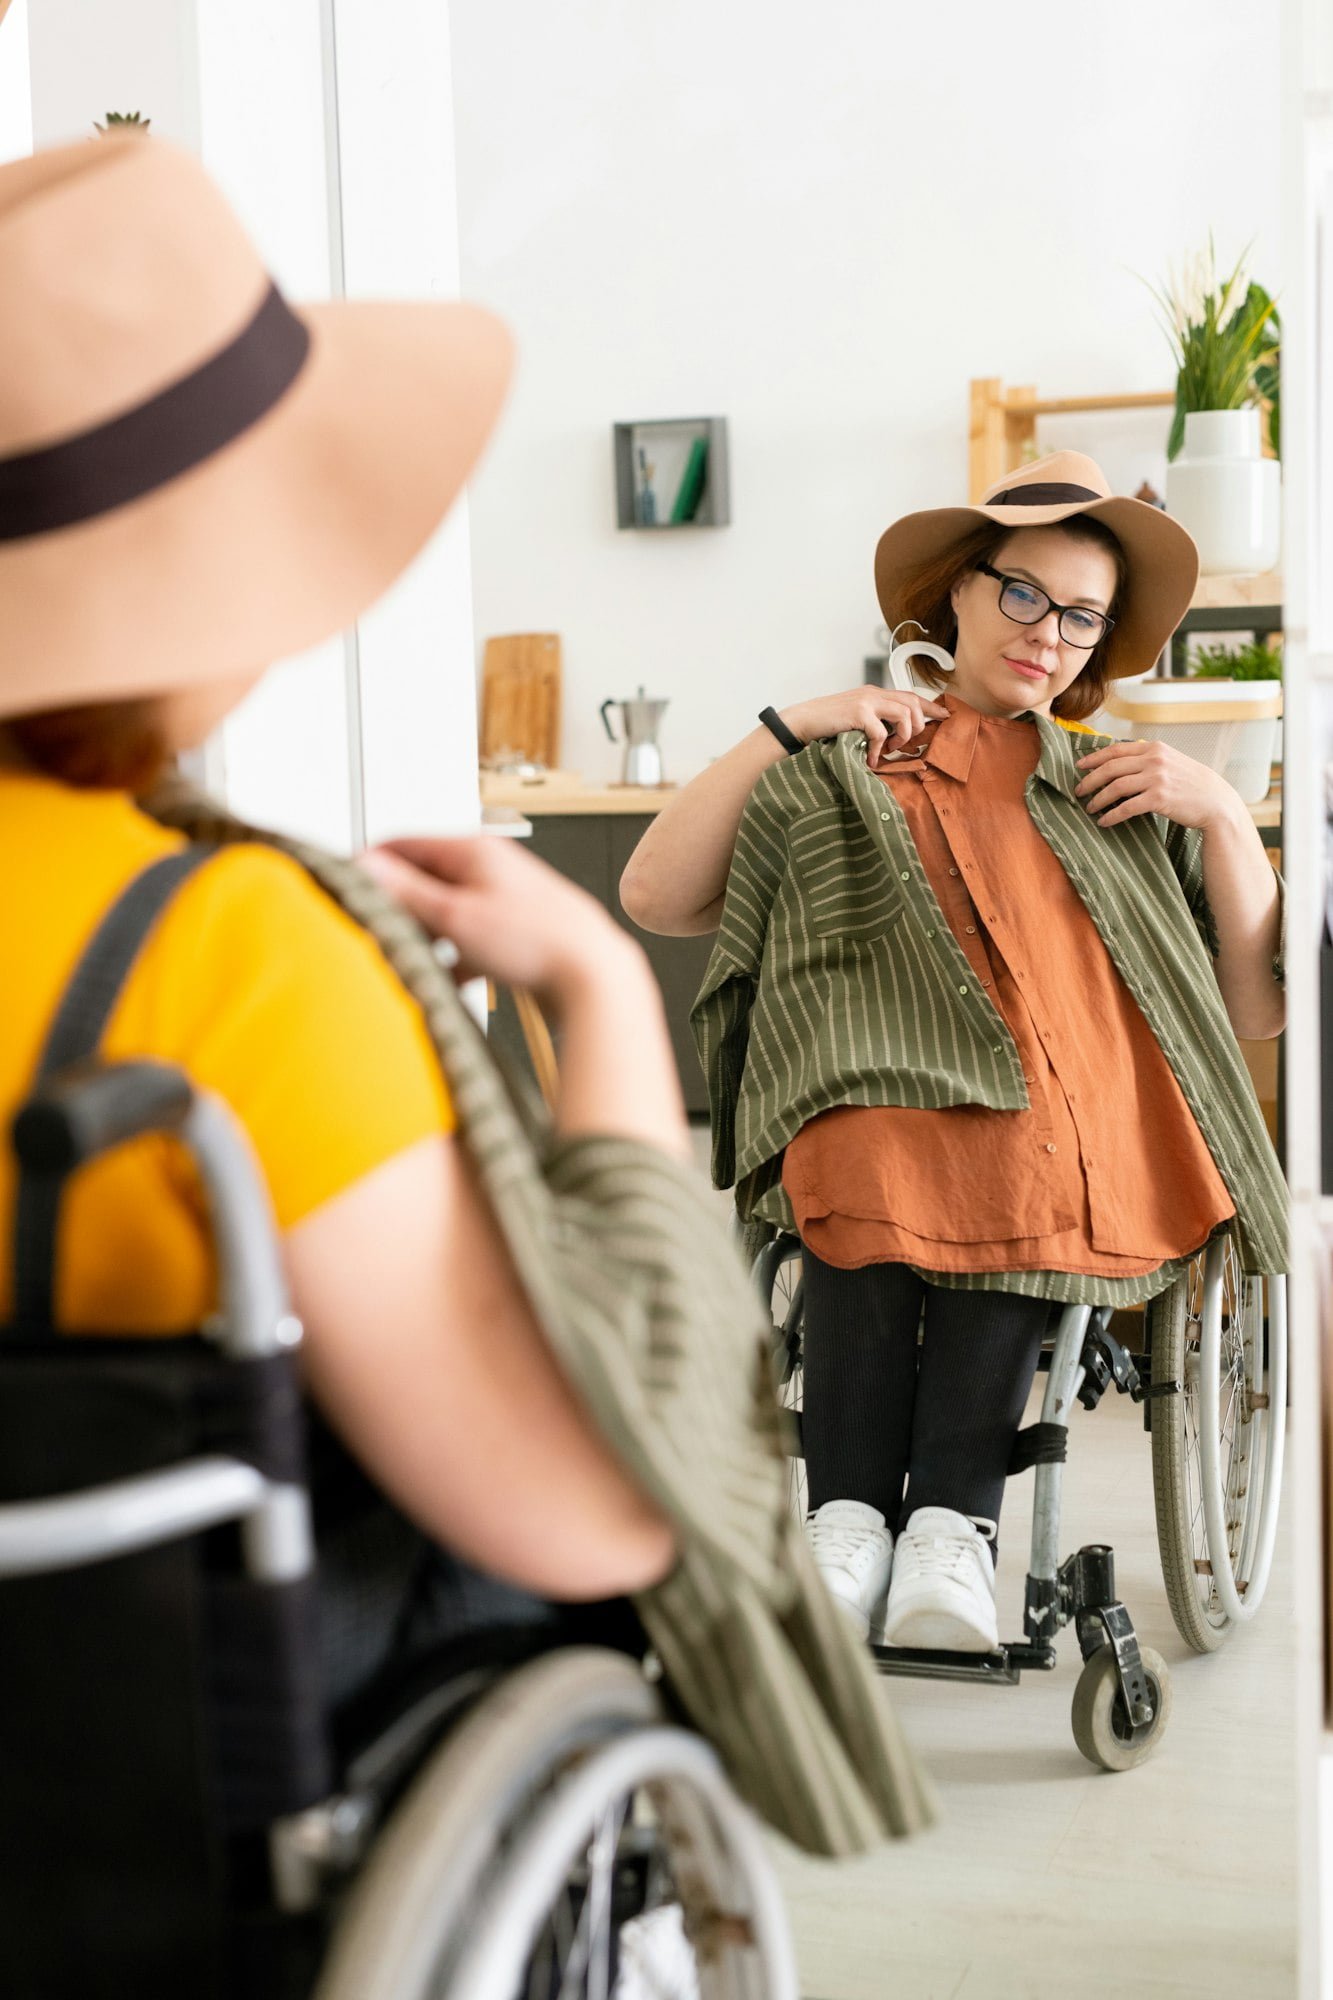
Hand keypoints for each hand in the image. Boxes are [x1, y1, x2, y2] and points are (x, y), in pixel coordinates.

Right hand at [358, 835, 642, 1005]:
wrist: (596, 977)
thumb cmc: (537, 943)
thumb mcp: (457, 917)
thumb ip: (408, 892)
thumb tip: (365, 866)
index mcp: (474, 850)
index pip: (403, 843)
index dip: (370, 865)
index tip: (345, 890)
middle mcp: (490, 869)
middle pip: (424, 880)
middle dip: (399, 908)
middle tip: (375, 934)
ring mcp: (504, 900)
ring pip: (446, 915)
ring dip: (427, 939)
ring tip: (412, 962)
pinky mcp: (515, 933)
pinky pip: (470, 942)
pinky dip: (455, 960)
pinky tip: (451, 982)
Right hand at [780, 684, 949, 770]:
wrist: (802, 722)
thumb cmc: (827, 725)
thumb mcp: (855, 718)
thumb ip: (874, 720)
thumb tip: (893, 737)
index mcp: (875, 694)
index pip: (910, 695)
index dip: (931, 706)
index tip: (946, 715)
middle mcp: (874, 694)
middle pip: (913, 703)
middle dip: (917, 726)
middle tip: (905, 744)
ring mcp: (866, 701)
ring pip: (905, 714)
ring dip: (902, 736)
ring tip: (888, 749)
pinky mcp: (859, 712)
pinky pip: (881, 732)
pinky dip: (878, 749)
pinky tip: (870, 758)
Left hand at [1073, 738, 1240, 830]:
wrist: (1216, 801)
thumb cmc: (1190, 783)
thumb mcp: (1170, 761)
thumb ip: (1147, 759)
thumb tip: (1118, 763)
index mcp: (1154, 748)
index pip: (1115, 750)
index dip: (1094, 758)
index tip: (1079, 767)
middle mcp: (1154, 759)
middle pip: (1111, 767)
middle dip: (1090, 780)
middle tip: (1078, 791)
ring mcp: (1157, 778)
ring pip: (1116, 787)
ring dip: (1098, 799)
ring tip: (1089, 807)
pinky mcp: (1159, 798)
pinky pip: (1127, 807)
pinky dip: (1112, 815)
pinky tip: (1104, 821)